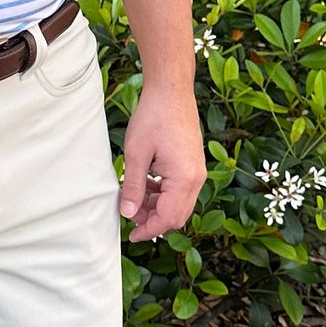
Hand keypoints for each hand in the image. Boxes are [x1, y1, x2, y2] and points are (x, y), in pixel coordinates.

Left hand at [117, 78, 205, 242]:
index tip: (131, 235)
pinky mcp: (194, 165)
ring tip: (134, 196)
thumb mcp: (135, 154)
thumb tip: (127, 214)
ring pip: (179, 204)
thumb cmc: (153, 117)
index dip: (148, 230)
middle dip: (153, 220)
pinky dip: (163, 194)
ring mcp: (198, 172)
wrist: (171, 91)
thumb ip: (132, 187)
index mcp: (184, 178)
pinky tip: (146, 183)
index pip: (168, 218)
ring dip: (157, 206)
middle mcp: (196, 178)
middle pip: (177, 216)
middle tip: (129, 213)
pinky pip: (181, 191)